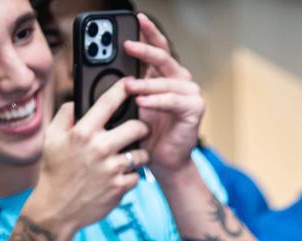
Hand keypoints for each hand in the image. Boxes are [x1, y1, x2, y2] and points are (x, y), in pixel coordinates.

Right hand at [26, 82, 150, 239]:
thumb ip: (65, 116)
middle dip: (141, 127)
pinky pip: (136, 176)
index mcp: (82, 132)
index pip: (108, 103)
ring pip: (141, 154)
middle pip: (136, 128)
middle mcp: (100, 148)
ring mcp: (112, 169)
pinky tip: (122, 176)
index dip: (122, 90)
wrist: (58, 209)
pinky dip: (132, 176)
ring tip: (131, 156)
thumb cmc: (54, 172)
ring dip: (139, 154)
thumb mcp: (51, 139)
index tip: (131, 83)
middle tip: (140, 129)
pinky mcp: (120, 188)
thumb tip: (77, 101)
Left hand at [124, 15, 204, 178]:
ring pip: (165, 81)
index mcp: (165, 74)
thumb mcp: (132, 105)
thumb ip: (127, 86)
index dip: (149, 32)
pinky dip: (156, 101)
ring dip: (145, 84)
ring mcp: (190, 92)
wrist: (164, 162)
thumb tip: (106, 71)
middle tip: (127, 46)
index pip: (157, 47)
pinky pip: (172, 100)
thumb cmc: (147, 134)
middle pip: (162, 57)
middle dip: (144, 51)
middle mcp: (180, 79)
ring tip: (128, 87)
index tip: (137, 18)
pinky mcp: (195, 108)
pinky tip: (142, 102)